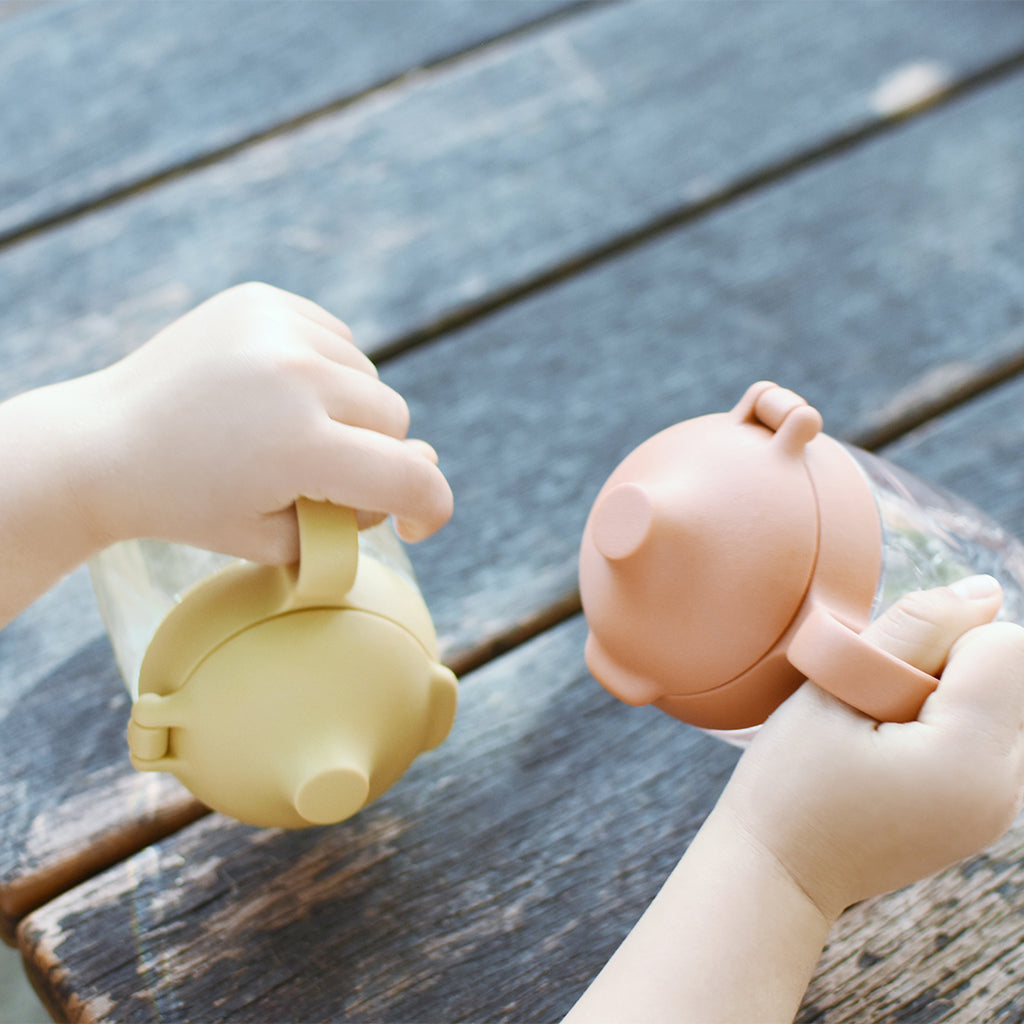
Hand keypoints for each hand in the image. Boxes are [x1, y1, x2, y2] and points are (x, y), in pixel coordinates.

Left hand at [74, 283, 452, 561]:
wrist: (104, 444)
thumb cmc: (192, 503)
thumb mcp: (279, 538)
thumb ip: (363, 513)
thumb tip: (429, 458)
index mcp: (299, 449)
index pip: (411, 478)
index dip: (430, 508)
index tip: (415, 525)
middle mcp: (296, 377)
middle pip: (396, 421)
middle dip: (372, 455)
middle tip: (314, 476)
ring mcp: (277, 328)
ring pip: (369, 377)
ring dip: (348, 410)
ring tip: (287, 429)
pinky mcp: (261, 299)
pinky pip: (337, 340)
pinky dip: (324, 371)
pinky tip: (276, 391)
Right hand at [720, 575, 1023, 920]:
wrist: (778, 870)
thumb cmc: (790, 781)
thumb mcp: (835, 689)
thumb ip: (914, 631)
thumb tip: (987, 589)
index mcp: (972, 757)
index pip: (1004, 644)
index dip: (939, 641)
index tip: (880, 681)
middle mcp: (1007, 787)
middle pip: (1007, 671)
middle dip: (945, 667)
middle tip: (874, 709)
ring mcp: (1002, 807)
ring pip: (998, 699)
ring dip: (945, 695)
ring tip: (880, 734)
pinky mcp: (989, 814)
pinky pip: (988, 735)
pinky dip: (946, 725)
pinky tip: (892, 753)